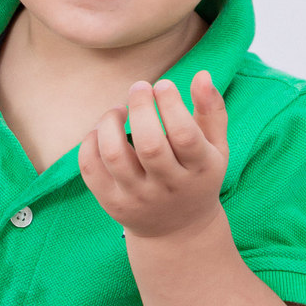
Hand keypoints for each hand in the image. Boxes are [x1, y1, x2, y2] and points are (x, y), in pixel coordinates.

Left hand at [79, 70, 228, 239]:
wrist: (178, 230)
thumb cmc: (197, 177)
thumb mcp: (216, 148)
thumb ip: (212, 111)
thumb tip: (201, 74)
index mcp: (199, 170)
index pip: (184, 136)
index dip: (171, 105)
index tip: (163, 85)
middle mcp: (168, 187)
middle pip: (149, 145)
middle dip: (141, 108)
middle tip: (140, 87)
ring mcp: (137, 197)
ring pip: (115, 156)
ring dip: (110, 123)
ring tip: (119, 109)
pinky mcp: (112, 204)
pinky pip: (91, 170)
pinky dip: (90, 143)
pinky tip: (101, 131)